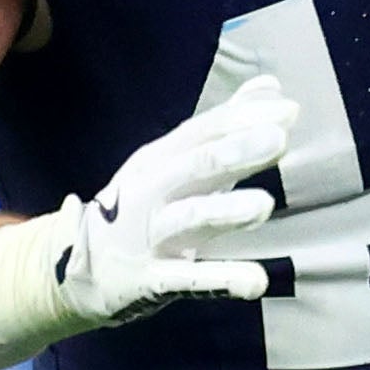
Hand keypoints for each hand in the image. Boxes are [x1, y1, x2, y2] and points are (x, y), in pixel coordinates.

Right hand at [0, 75, 294, 329]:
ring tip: (265, 204)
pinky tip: (256, 282)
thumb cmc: (144, 208)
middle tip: (279, 139)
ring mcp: (150, 235)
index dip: (242, 119)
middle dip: (235, 151)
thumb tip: (272, 87)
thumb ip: (227, 128)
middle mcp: (152, 190)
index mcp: (160, 158)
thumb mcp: (178, 163)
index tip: (288, 110)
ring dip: (225, 210)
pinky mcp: (151, 279)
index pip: (202, 132)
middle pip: (195, 165)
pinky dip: (221, 280)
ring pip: (189, 217)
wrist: (81, 269)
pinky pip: (188, 279)